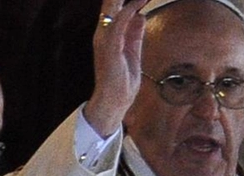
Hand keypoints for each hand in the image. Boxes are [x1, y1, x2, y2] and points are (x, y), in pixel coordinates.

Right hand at [83, 0, 148, 136]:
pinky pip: (118, 24)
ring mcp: (104, 39)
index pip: (114, 9)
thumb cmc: (123, 79)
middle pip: (111, 6)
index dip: (126, 0)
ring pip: (113, 10)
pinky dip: (128, 12)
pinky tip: (138, 3)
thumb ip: (135, 34)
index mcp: (108, 34)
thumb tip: (140, 15)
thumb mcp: (133, 51)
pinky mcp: (109, 47)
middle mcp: (103, 33)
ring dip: (129, 1)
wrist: (116, 99)